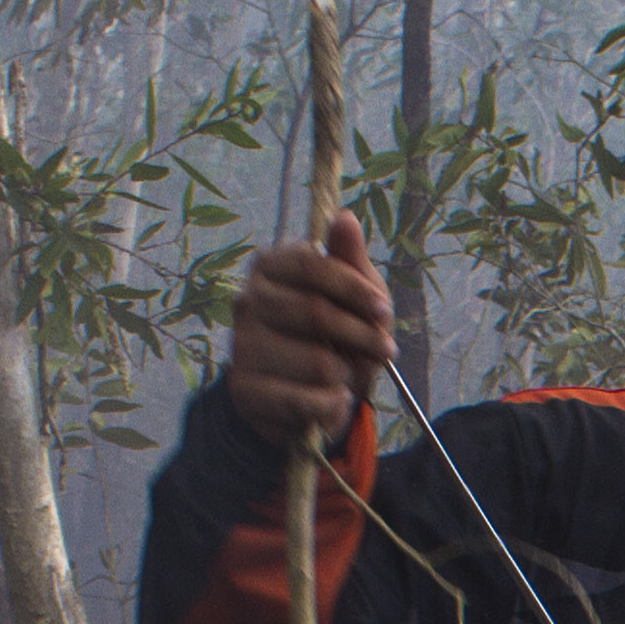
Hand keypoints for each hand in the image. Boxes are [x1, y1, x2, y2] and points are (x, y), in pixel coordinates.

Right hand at [220, 208, 393, 451]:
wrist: (306, 401)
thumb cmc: (336, 339)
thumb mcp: (354, 298)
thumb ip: (350, 261)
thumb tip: (345, 218)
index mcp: (271, 267)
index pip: (311, 265)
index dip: (355, 289)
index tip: (384, 312)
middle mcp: (248, 301)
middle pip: (315, 312)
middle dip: (361, 336)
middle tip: (383, 351)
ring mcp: (241, 345)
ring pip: (316, 361)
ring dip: (345, 375)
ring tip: (344, 377)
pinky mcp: (244, 390)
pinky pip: (304, 400)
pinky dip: (331, 405)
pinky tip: (329, 401)